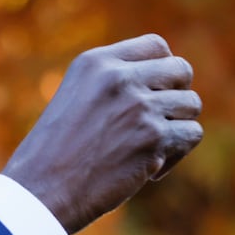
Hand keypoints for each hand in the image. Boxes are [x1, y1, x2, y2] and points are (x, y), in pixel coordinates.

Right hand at [0, 33, 202, 234]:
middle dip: (177, 95)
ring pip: (191, 104)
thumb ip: (115, 84)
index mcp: (95, 62)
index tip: (152, 93)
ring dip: (177, 127)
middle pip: (181, 70)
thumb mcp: (77, 97)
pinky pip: (191, 134)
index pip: (155, 45)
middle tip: (157, 120)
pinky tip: (149, 169)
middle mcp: (119, 77)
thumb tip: (165, 87)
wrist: (42, 189)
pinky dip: (176, 155)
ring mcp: (139, 105)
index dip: (162, 69)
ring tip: (149, 147)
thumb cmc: (56, 151)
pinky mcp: (154, 137)